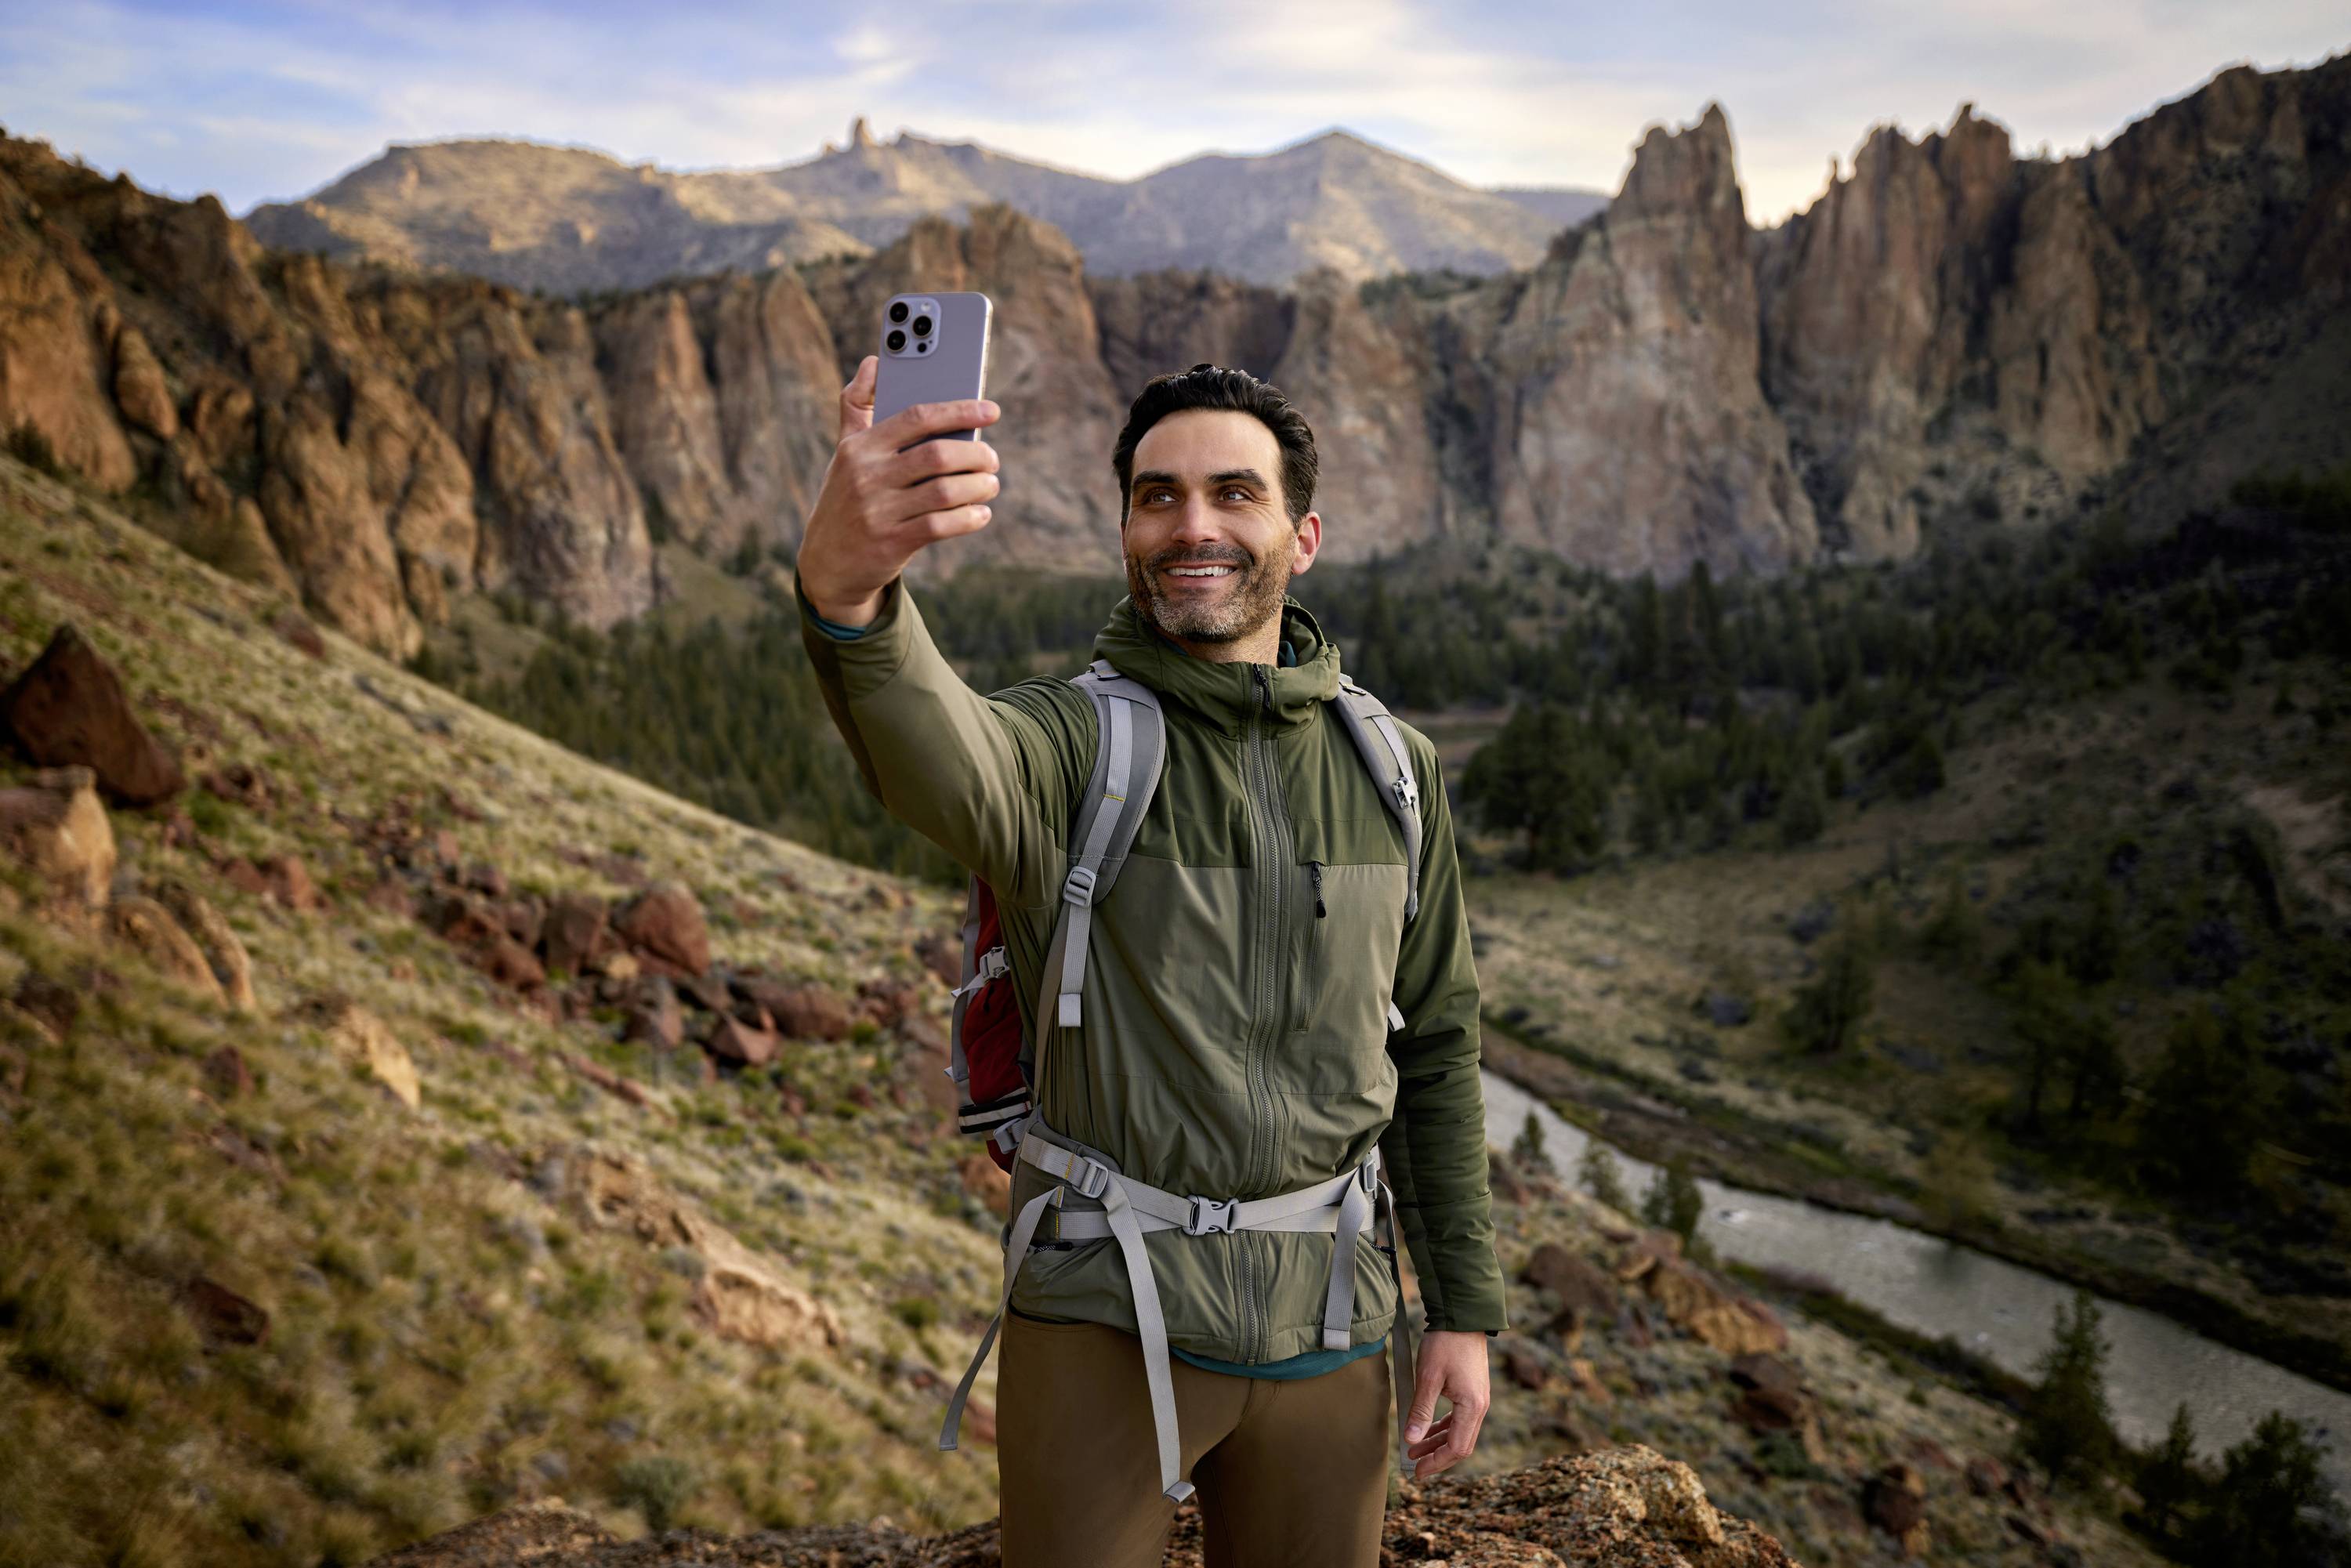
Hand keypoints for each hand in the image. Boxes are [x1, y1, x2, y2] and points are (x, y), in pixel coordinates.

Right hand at [796, 355, 1001, 624]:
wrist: (827, 563)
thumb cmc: (846, 497)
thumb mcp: (845, 451)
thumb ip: (858, 405)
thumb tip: (875, 361)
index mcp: (860, 446)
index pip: (917, 417)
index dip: (959, 411)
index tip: (991, 410)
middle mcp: (868, 476)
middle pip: (938, 455)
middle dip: (976, 455)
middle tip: (991, 459)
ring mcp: (878, 511)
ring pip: (945, 491)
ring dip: (979, 487)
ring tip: (990, 485)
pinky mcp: (891, 543)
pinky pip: (942, 526)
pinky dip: (970, 518)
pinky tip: (980, 513)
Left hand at [1404, 1329, 1489, 1480]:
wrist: (1462, 1317)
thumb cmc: (1445, 1344)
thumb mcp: (1428, 1377)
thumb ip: (1421, 1410)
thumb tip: (1411, 1440)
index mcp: (1472, 1406)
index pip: (1456, 1448)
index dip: (1436, 1462)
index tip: (1417, 1470)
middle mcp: (1480, 1407)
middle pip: (1461, 1445)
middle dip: (1437, 1458)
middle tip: (1415, 1467)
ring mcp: (1478, 1399)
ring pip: (1460, 1433)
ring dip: (1438, 1443)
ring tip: (1414, 1449)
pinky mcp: (1473, 1392)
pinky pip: (1459, 1419)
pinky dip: (1443, 1428)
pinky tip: (1427, 1430)